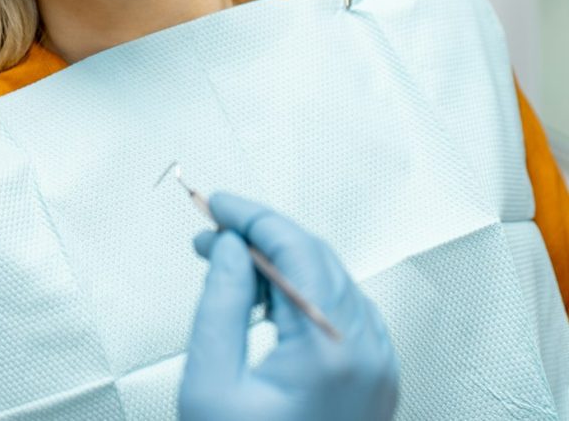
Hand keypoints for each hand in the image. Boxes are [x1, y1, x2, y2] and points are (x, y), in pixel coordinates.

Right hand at [179, 194, 397, 420]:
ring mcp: (379, 369)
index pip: (296, 249)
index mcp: (333, 349)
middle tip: (208, 233)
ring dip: (279, 263)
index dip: (251, 217)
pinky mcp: (376, 383)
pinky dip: (300, 293)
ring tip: (225, 264)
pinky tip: (262, 296)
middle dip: (260, 236)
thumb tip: (231, 246)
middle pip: (316, 259)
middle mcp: (369, 352)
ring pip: (330, 282)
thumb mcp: (212, 382)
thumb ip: (221, 301)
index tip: (214, 204)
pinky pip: (341, 312)